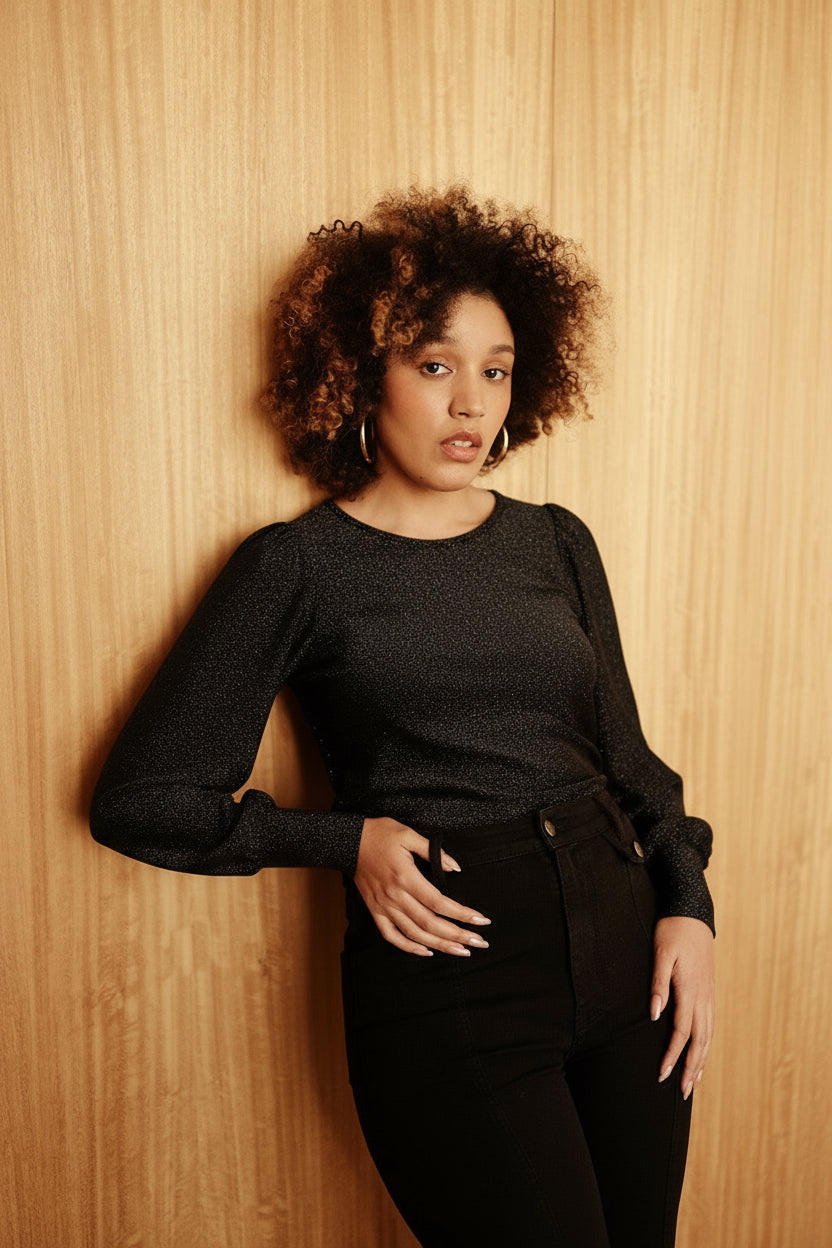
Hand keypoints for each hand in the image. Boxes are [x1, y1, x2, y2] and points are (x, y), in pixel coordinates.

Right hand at [354, 816, 490, 956]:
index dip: (462, 914)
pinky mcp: (375, 910)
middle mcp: (395, 896)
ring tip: (461, 950)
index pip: (439, 902)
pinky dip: (409, 947)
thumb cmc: (380, 834)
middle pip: (430, 923)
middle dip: (457, 935)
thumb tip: (455, 869)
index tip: (481, 921)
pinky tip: (427, 951)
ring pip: (414, 934)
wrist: (348, 841)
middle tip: (479, 942)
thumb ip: (434, 852)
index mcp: (405, 877)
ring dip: (440, 945)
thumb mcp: (408, 834)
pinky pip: (391, 936)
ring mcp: (383, 906)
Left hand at [651, 915, 714, 1098]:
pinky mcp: (709, 992)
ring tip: (694, 1084)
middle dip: (692, 1069)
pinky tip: (702, 1054)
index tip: (663, 1074)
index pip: (682, 1032)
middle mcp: (703, 997)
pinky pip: (710, 1026)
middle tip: (683, 1094)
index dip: (673, 1055)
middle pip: (700, 1042)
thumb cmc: (672, 931)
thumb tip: (655, 1016)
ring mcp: (709, 995)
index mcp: (690, 990)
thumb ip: (658, 984)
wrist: (692, 913)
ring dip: (701, 1062)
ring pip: (708, 1036)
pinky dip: (707, 1045)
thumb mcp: (661, 954)